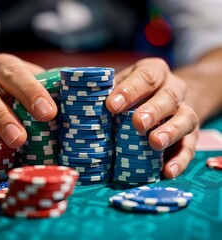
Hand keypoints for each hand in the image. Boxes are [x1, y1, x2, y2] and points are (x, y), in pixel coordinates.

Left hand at [106, 58, 198, 178]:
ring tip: (154, 143)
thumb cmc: (134, 93)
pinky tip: (167, 171)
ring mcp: (185, 112)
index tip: (112, 105)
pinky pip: (190, 147)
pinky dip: (180, 160)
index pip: (146, 76)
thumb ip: (105, 92)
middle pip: (169, 96)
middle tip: (138, 123)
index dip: (131, 89)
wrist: (167, 98)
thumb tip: (72, 106)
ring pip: (186, 119)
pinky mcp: (191, 136)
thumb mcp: (120, 86)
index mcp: (154, 72)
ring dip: (171, 131)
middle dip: (153, 109)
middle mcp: (173, 89)